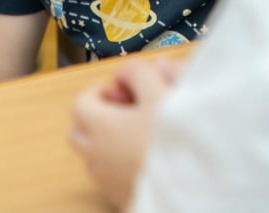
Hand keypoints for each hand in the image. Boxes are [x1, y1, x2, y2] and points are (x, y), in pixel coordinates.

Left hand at [70, 59, 180, 209]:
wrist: (189, 186)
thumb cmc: (171, 141)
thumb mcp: (159, 92)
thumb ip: (141, 74)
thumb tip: (130, 69)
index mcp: (100, 127)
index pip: (80, 103)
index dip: (96, 90)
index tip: (116, 86)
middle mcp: (97, 156)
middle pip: (80, 131)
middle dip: (97, 116)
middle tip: (123, 108)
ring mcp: (108, 180)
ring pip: (95, 157)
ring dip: (108, 142)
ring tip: (137, 133)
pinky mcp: (122, 198)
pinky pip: (111, 178)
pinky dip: (120, 165)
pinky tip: (145, 158)